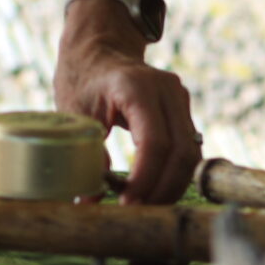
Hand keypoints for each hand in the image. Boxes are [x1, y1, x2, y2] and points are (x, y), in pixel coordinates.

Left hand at [54, 0, 199, 204]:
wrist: (102, 50)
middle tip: (136, 214)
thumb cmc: (83, 80)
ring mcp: (180, 100)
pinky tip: (153, 190)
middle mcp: (168, 91)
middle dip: (162, 189)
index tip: (127, 204)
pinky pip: (188, 148)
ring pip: (191, 152)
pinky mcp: (183, 111)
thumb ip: (85, 153)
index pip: (155, 141)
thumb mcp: (74, 114)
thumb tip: (89, 199)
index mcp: (138, 87)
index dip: (145, 178)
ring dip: (172, 185)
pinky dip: (175, 174)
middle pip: (181, 150)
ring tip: (144, 207)